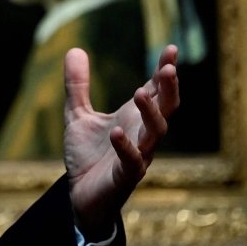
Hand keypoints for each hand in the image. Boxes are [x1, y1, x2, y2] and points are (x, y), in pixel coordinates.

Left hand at [64, 45, 179, 239]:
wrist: (81, 196)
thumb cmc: (88, 156)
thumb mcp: (77, 115)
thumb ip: (77, 86)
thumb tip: (74, 49)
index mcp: (135, 117)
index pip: (157, 90)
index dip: (164, 69)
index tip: (172, 48)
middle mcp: (143, 135)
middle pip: (167, 108)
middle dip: (170, 88)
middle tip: (168, 68)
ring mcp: (138, 156)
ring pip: (156, 133)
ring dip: (151, 113)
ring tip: (140, 92)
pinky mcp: (125, 177)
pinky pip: (132, 162)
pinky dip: (127, 146)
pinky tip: (118, 132)